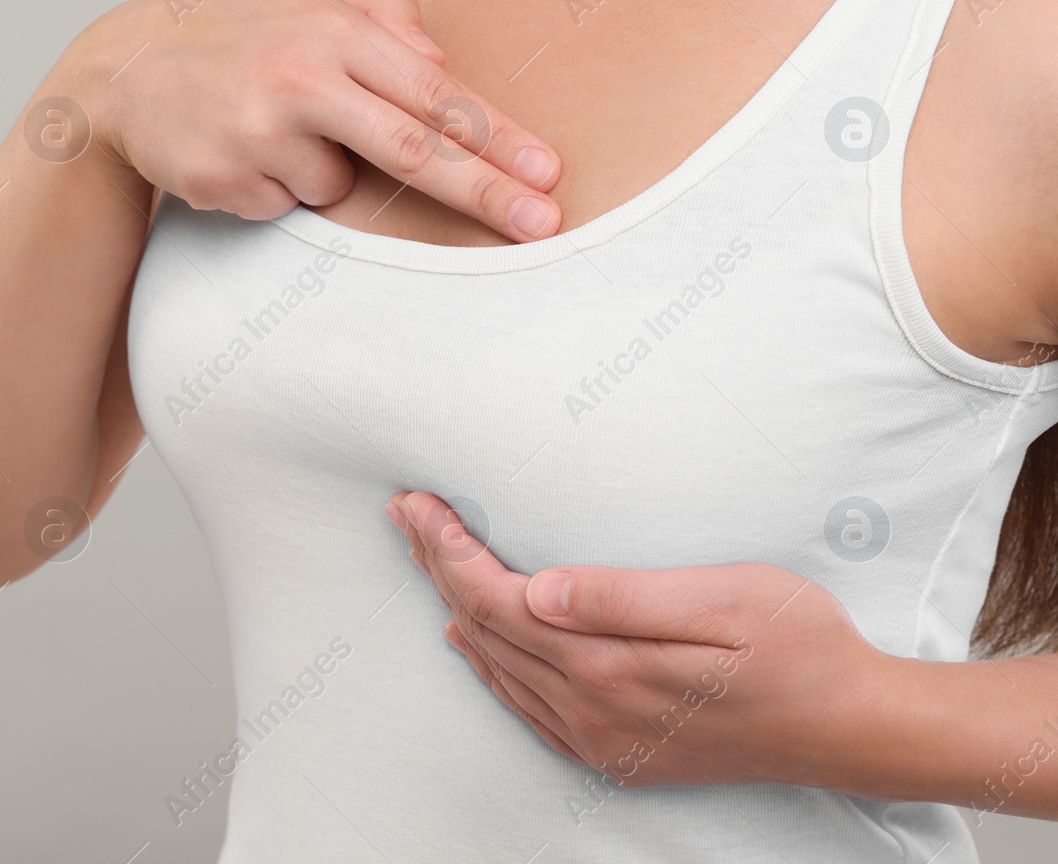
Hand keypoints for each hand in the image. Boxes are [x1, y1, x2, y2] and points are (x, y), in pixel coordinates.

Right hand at [74, 0, 561, 241]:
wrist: (118, 71)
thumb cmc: (227, 28)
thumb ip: (381, 13)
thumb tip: (442, 65)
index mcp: (331, 29)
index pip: (434, 94)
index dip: (496, 137)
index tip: (546, 173)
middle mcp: (300, 77)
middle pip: (413, 150)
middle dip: (485, 192)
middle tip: (541, 225)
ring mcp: (261, 131)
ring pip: (338, 185)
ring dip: (320, 169)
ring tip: (268, 125)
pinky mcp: (228, 178)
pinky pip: (286, 204)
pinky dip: (275, 185)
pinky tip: (236, 147)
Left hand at [385, 490, 900, 790]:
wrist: (851, 727)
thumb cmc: (798, 648)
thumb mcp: (723, 602)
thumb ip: (622, 598)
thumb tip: (535, 590)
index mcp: (609, 668)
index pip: (497, 600)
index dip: (450, 550)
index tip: (418, 503)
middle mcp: (592, 712)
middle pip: (485, 629)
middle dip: (438, 565)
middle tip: (403, 512)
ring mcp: (601, 739)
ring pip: (498, 665)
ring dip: (454, 606)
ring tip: (425, 555)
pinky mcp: (616, 750)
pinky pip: (526, 706)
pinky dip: (488, 663)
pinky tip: (471, 639)